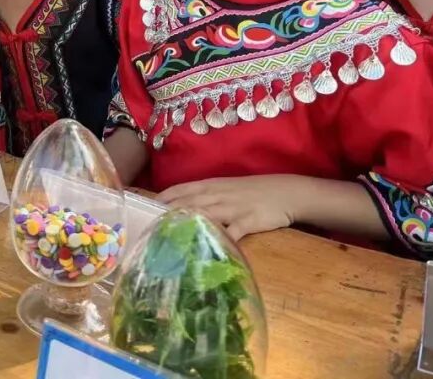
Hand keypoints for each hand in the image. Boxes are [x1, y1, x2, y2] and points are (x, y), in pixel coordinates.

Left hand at [158, 175, 301, 240]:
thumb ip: (205, 196)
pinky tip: (212, 246)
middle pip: (189, 202)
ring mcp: (234, 208)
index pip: (182, 189)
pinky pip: (235, 230)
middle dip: (169, 212)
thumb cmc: (252, 191)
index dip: (164, 197)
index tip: (146, 207)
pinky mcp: (250, 221)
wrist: (285, 192)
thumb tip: (182, 206)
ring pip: (207, 214)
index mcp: (211, 185)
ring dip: (189, 222)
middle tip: (150, 223)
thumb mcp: (226, 188)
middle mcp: (218, 195)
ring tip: (171, 233)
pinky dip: (223, 237)